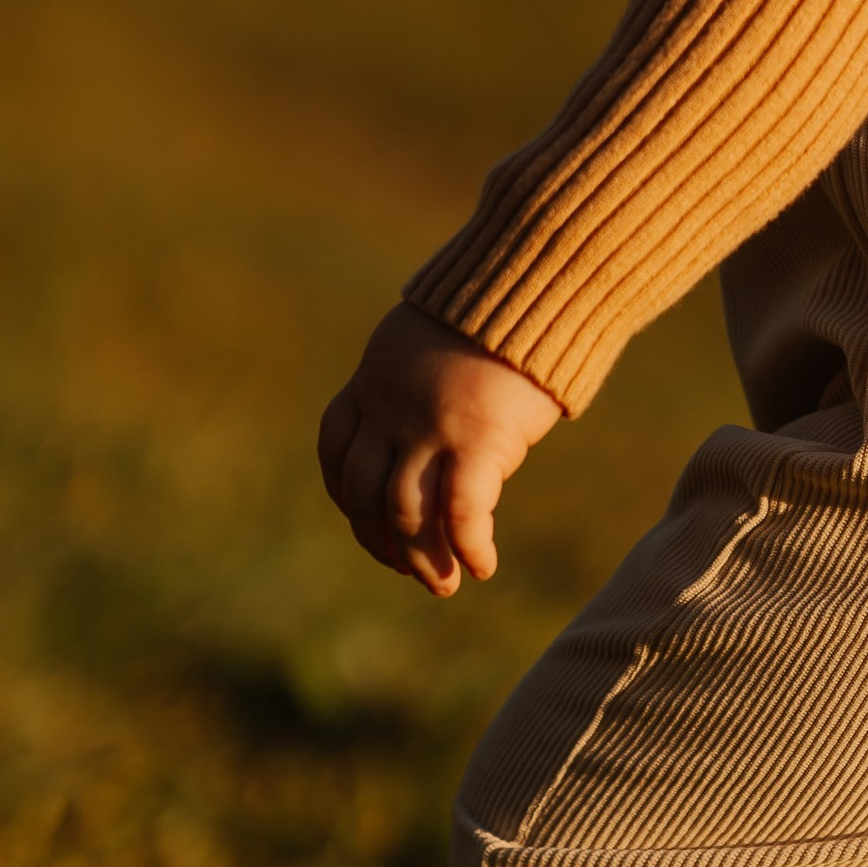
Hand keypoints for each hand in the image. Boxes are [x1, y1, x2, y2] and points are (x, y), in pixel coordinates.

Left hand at [317, 303, 563, 596]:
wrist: (531, 282)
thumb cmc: (498, 308)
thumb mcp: (428, 338)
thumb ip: (414, 382)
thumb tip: (425, 421)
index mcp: (373, 382)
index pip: (336, 453)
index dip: (347, 498)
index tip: (369, 524)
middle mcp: (391, 409)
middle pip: (365, 493)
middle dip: (381, 541)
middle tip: (408, 569)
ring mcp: (430, 427)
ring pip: (406, 513)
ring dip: (421, 558)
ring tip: (443, 584)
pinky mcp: (478, 439)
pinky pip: (461, 512)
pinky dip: (469, 547)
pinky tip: (483, 567)